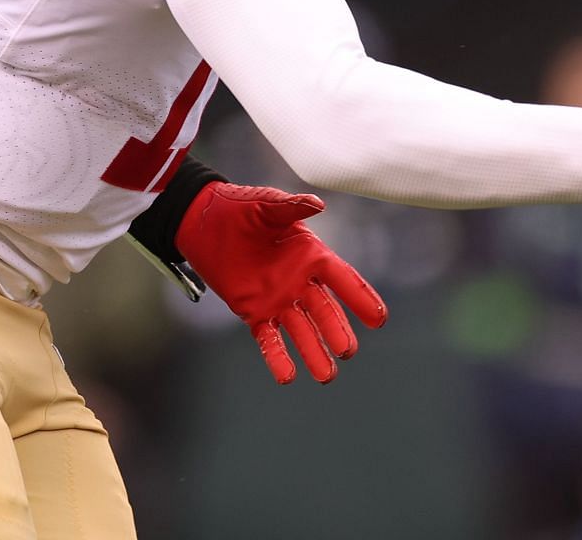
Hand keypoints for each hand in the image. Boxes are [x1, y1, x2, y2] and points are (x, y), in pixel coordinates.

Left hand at [175, 183, 387, 384]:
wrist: (202, 223)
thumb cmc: (239, 208)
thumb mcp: (266, 205)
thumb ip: (291, 208)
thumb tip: (318, 204)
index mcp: (310, 255)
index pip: (342, 279)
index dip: (361, 298)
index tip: (379, 319)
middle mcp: (300, 282)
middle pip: (325, 311)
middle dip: (336, 331)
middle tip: (347, 351)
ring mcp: (278, 300)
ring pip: (302, 331)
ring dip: (314, 352)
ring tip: (326, 376)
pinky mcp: (254, 312)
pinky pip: (269, 339)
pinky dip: (278, 357)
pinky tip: (287, 377)